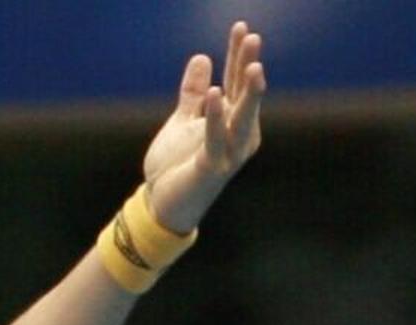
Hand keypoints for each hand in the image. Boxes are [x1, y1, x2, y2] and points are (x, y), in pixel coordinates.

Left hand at [140, 21, 265, 233]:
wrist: (162, 207)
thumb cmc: (175, 166)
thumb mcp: (182, 121)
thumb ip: (193, 93)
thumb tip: (203, 57)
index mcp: (233, 121)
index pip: (237, 81)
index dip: (238, 55)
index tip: (240, 27)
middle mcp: (239, 135)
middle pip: (245, 94)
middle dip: (248, 65)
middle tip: (253, 37)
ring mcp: (230, 153)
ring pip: (243, 118)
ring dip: (249, 92)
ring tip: (253, 66)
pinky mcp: (213, 167)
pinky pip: (216, 138)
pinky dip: (215, 117)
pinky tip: (216, 94)